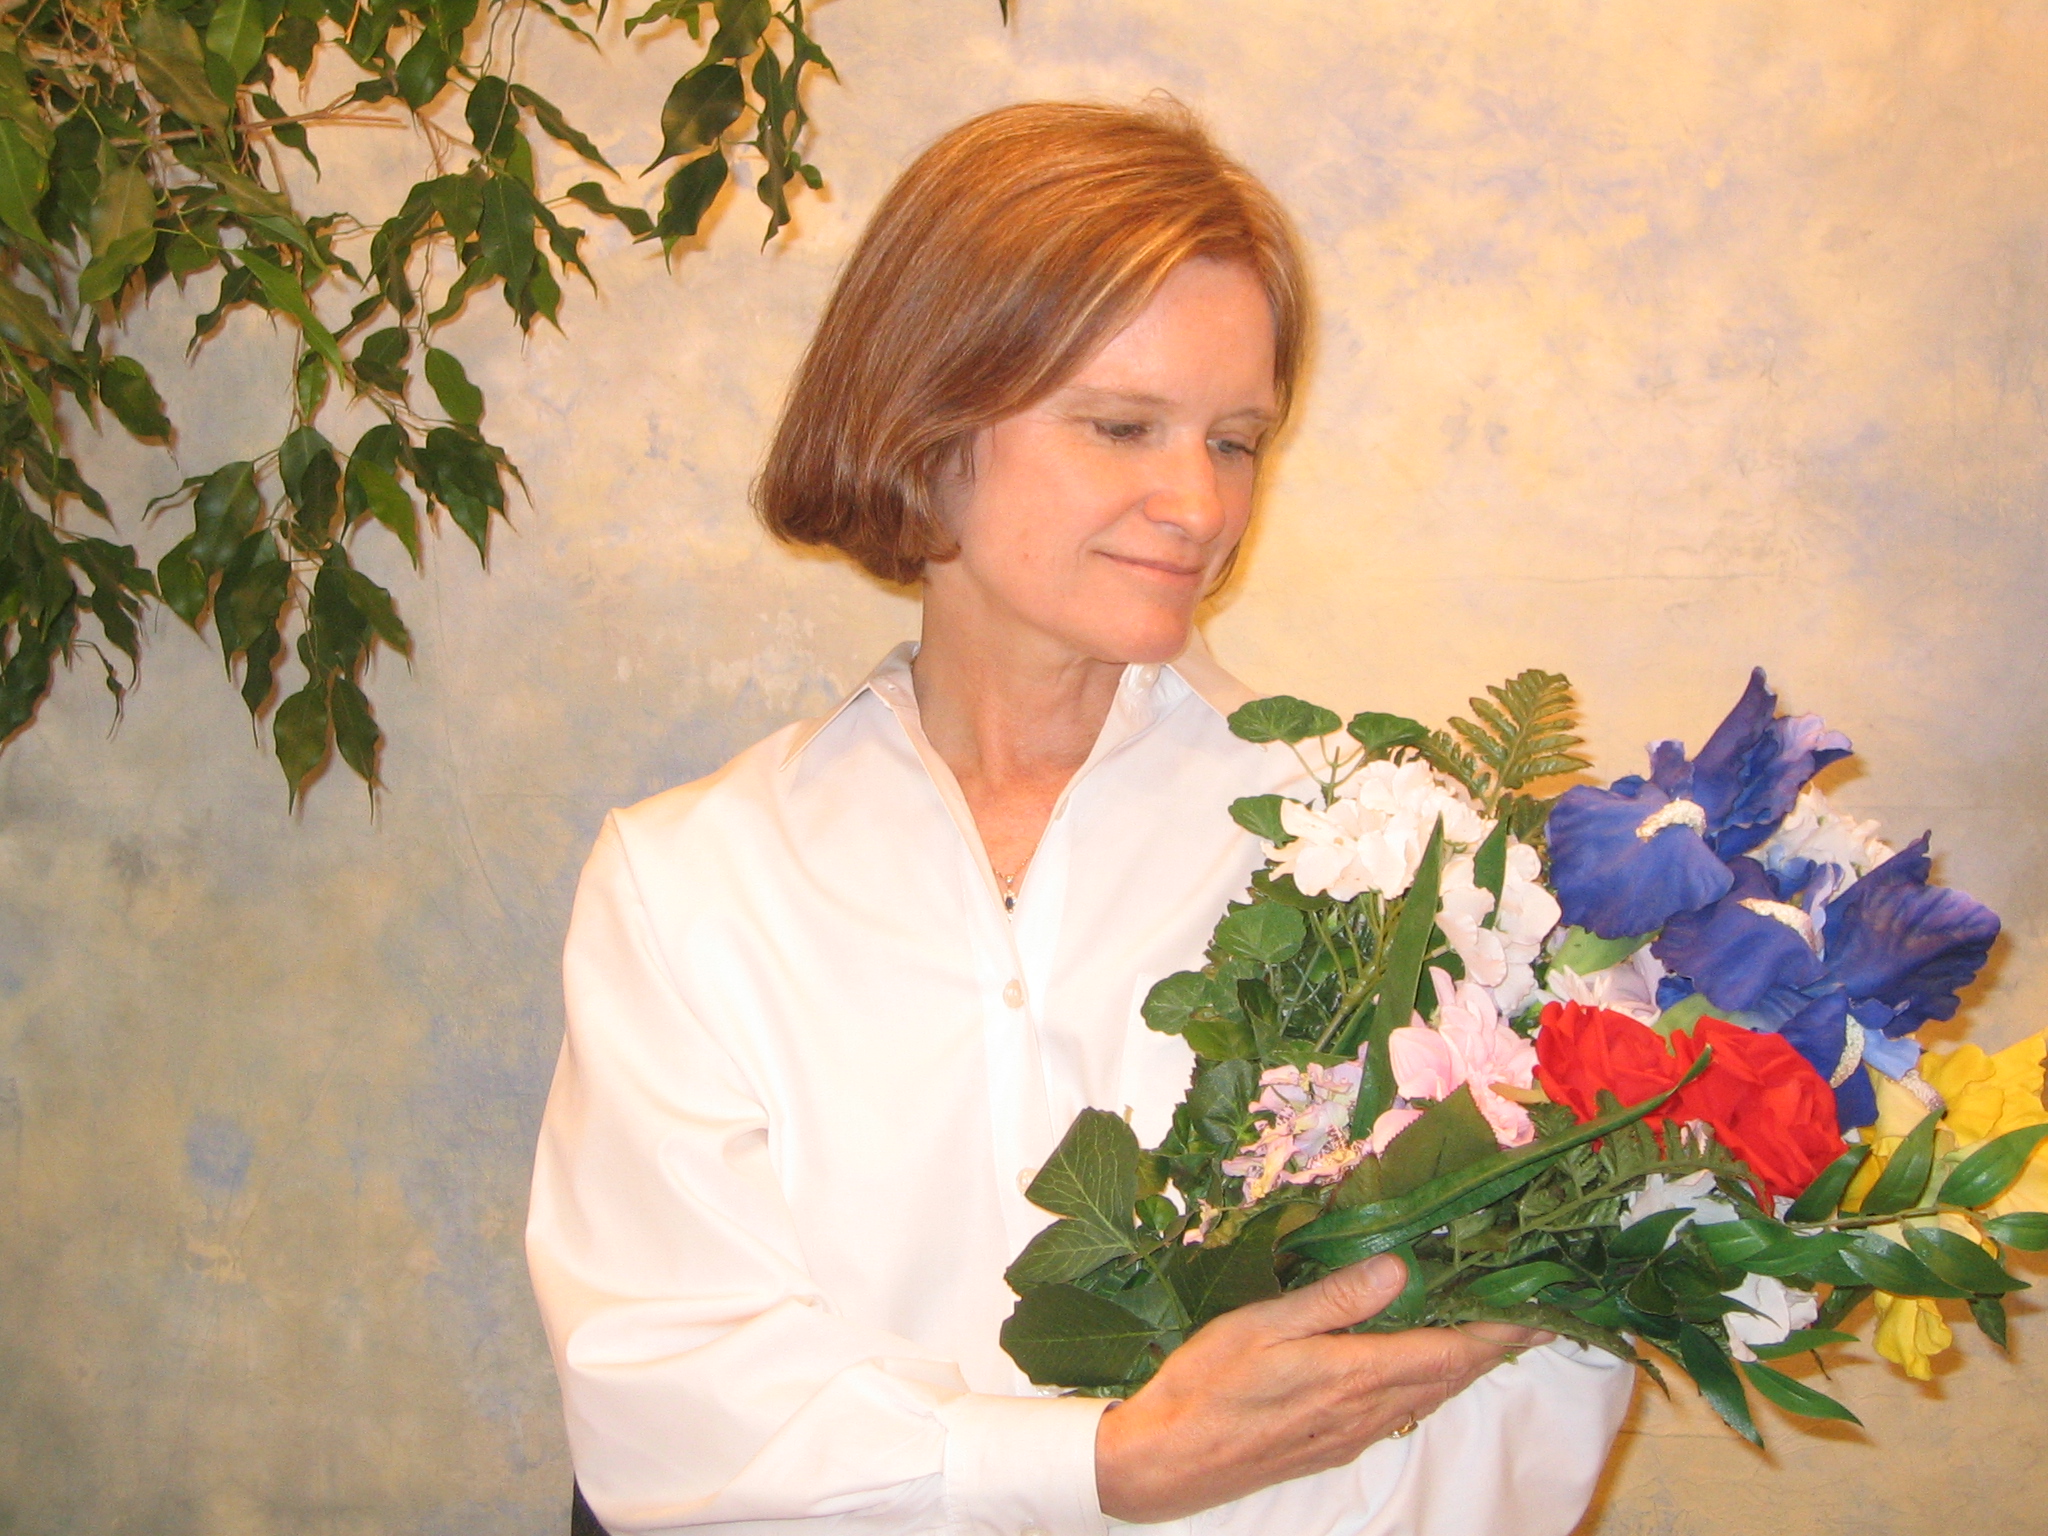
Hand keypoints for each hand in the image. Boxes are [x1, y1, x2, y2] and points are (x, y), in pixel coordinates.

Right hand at [1093, 1254, 1547, 1523]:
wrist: (1165, 1461)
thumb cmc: (1205, 1385)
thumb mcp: (1261, 1326)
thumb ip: (1333, 1299)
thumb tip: (1399, 1267)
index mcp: (1353, 1376)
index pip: (1449, 1352)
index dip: (1500, 1331)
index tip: (1542, 1309)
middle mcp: (1364, 1411)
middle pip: (1449, 1378)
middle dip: (1493, 1346)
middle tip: (1530, 1312)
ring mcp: (1350, 1434)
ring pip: (1428, 1398)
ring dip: (1464, 1366)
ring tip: (1488, 1333)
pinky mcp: (1332, 1445)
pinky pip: (1401, 1411)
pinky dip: (1428, 1383)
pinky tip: (1420, 1365)